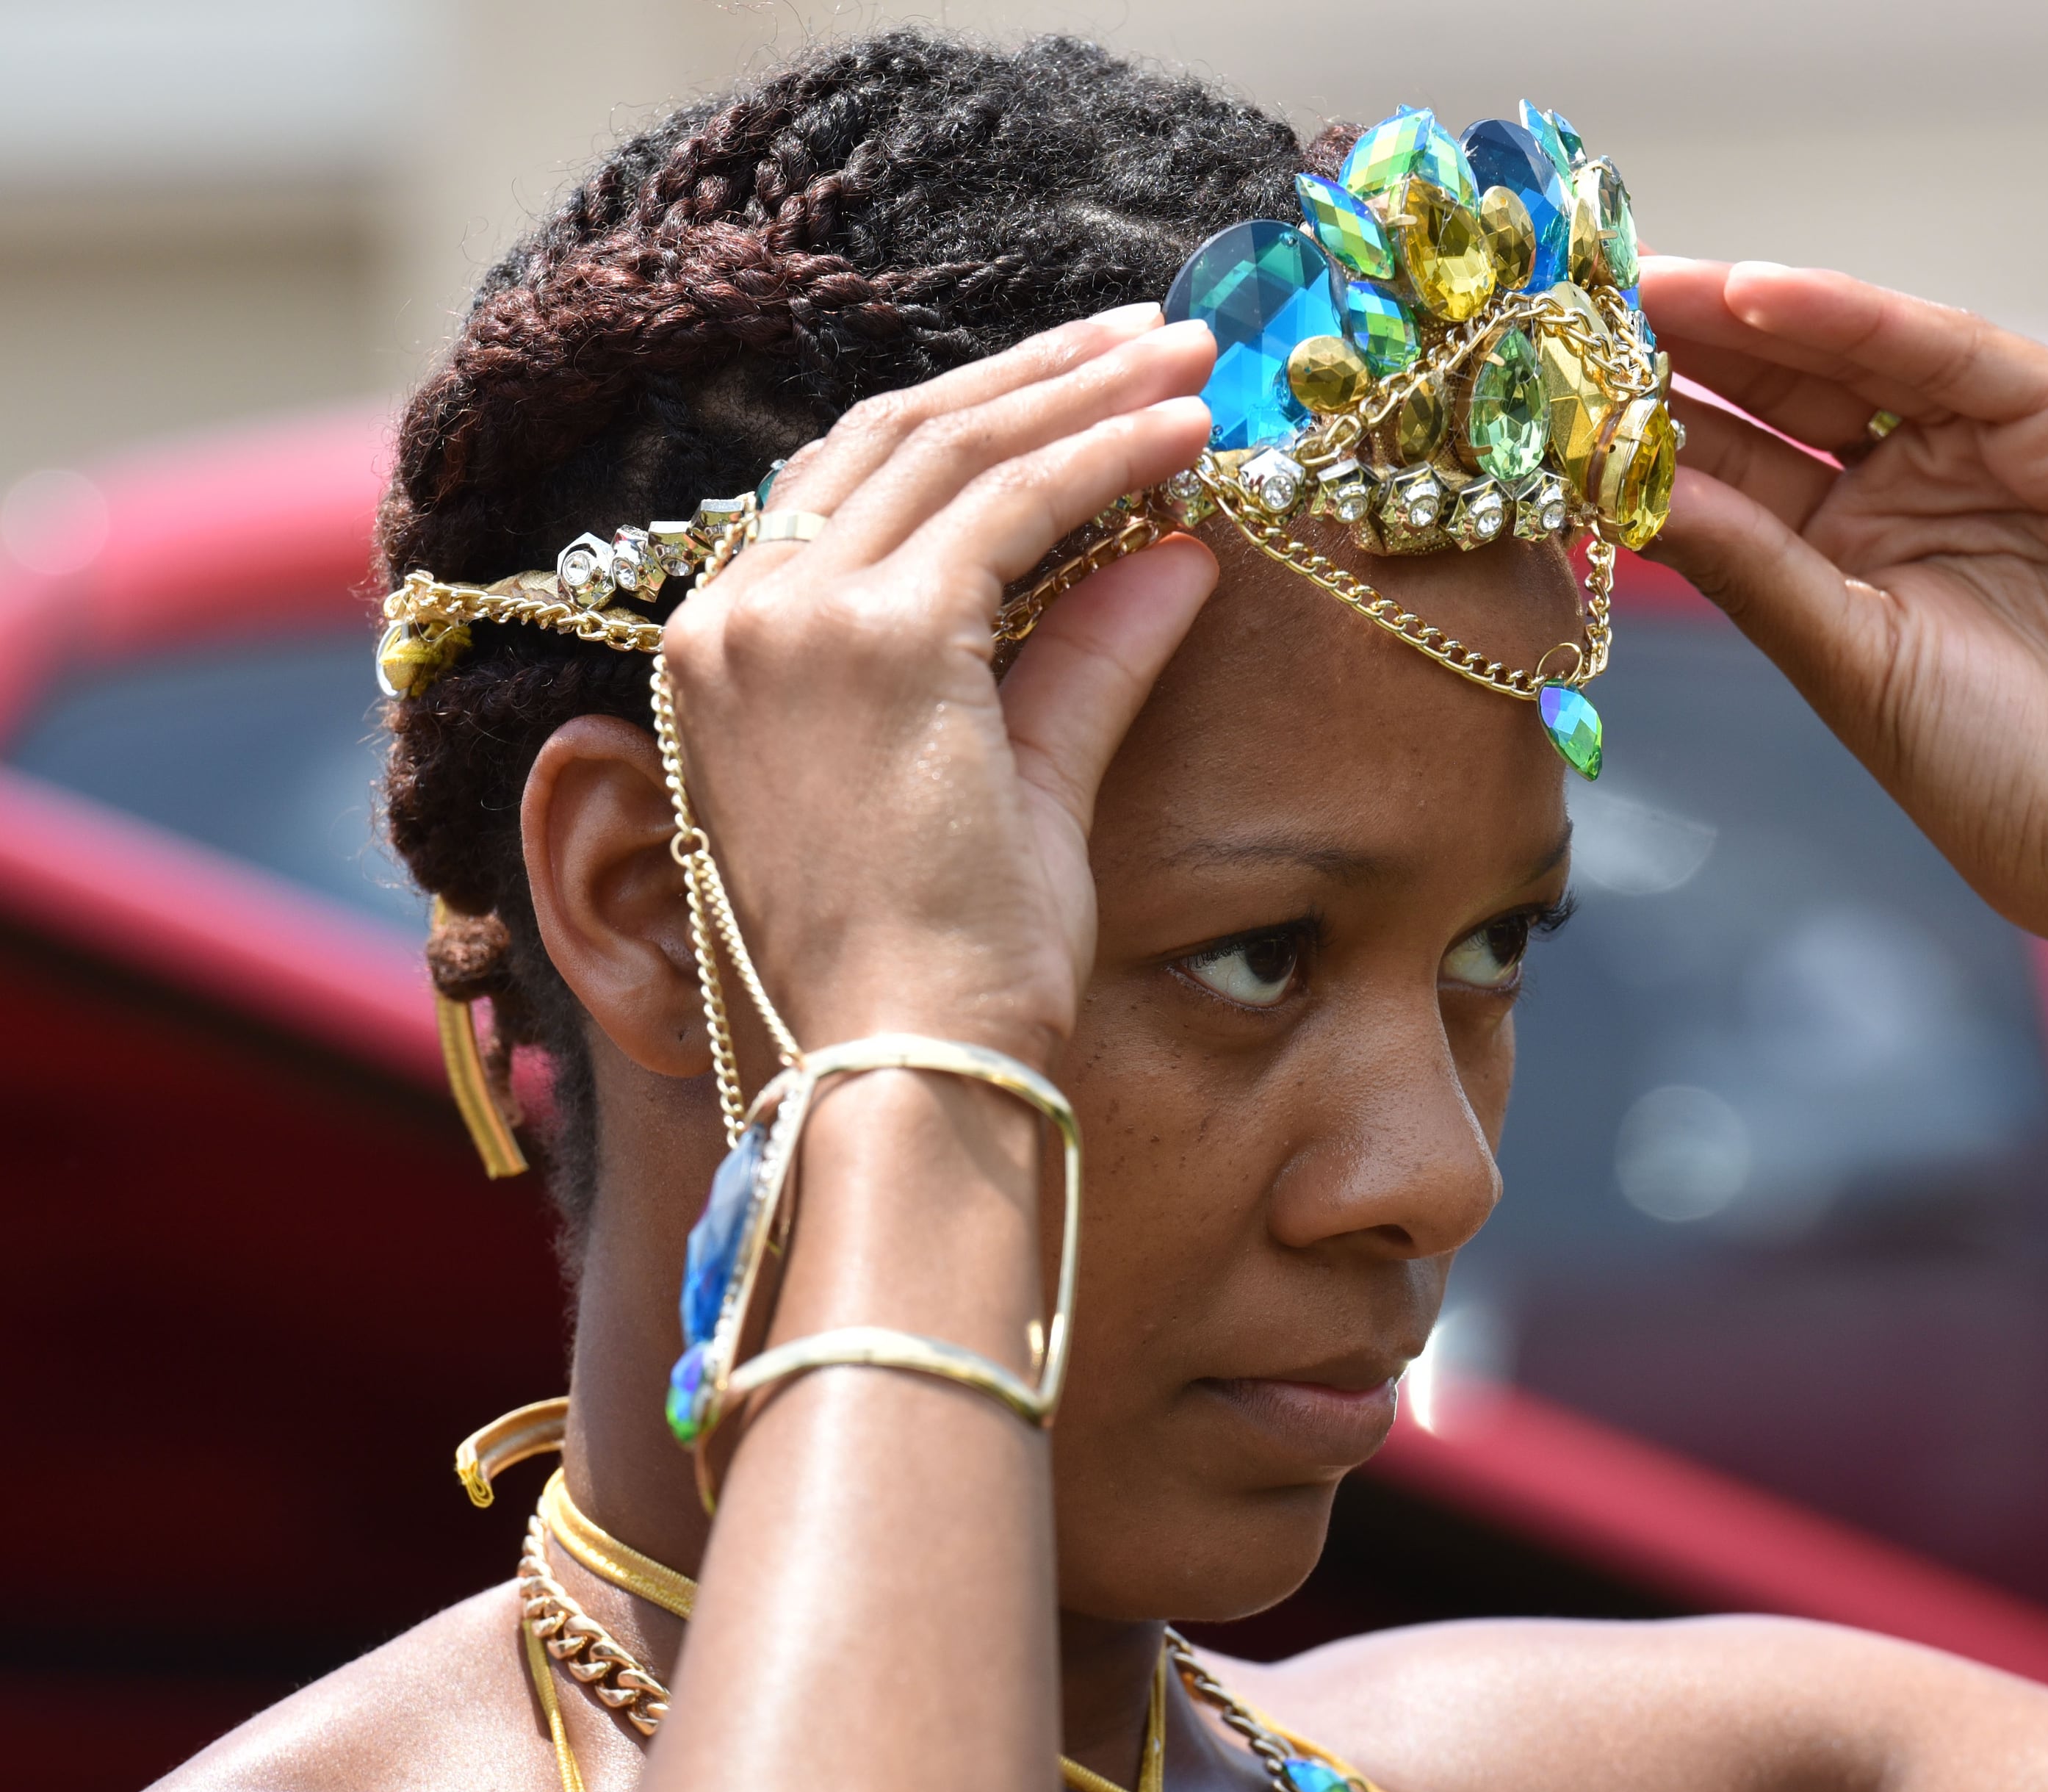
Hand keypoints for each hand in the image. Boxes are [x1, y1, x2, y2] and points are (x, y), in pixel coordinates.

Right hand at [657, 310, 1217, 1069]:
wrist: (908, 1067)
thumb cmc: (949, 970)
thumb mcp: (1019, 791)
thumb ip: (1086, 663)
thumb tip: (1181, 556)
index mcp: (730, 657)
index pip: (855, 490)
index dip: (980, 423)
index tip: (1088, 388)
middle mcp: (737, 620)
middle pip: (896, 439)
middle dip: (1036, 376)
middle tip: (1154, 337)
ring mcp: (794, 622)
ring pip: (952, 448)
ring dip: (1080, 389)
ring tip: (1186, 358)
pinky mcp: (878, 639)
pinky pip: (1011, 504)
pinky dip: (1103, 453)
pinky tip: (1185, 430)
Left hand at [1638, 259, 2047, 1041]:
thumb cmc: (2013, 787)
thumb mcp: (1850, 668)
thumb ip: (1751, 567)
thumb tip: (1626, 486)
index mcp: (1848, 566)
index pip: (1730, 472)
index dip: (1641, 426)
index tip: (1542, 387)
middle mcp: (1915, 494)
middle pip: (1778, 398)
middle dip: (1680, 347)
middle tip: (1573, 304)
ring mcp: (1999, 453)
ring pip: (1854, 359)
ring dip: (1749, 317)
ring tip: (1646, 285)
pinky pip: (1956, 355)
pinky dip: (1861, 320)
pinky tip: (1763, 295)